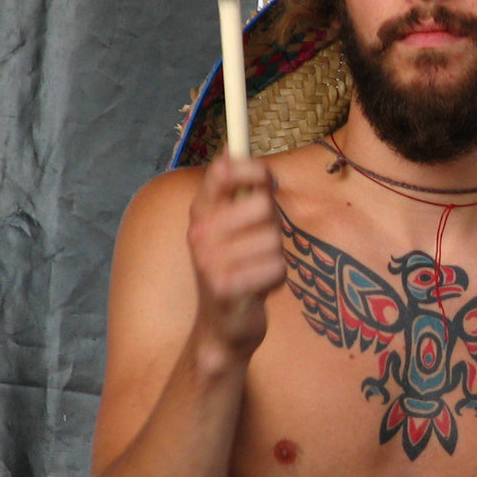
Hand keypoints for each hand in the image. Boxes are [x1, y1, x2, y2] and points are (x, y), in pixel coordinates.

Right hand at [186, 153, 285, 360]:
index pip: (223, 170)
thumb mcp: (230, 228)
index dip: (253, 169)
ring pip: (273, 239)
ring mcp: (210, 262)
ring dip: (275, 256)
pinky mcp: (227, 288)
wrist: (222, 328)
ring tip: (257, 269)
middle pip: (263, 205)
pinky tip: (260, 288)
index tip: (267, 181)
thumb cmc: (233, 271)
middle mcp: (200, 234)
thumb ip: (235, 192)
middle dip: (273, 226)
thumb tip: (232, 148)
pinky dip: (277, 279)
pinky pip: (276, 268)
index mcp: (200, 213)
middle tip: (260, 245)